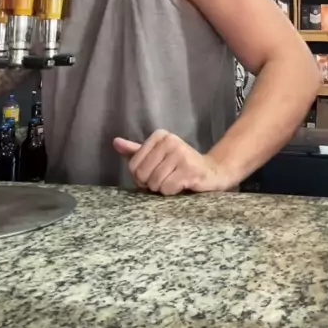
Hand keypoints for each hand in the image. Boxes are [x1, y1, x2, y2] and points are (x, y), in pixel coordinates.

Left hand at [113, 130, 231, 194]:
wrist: (212, 172)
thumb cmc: (180, 165)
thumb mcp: (157, 156)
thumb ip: (135, 151)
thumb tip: (115, 142)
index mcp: (160, 135)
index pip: (133, 165)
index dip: (141, 177)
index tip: (155, 174)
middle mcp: (170, 140)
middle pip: (143, 174)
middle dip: (151, 184)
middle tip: (165, 180)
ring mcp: (181, 153)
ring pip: (155, 182)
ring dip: (163, 188)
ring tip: (175, 181)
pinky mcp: (189, 168)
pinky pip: (167, 188)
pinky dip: (173, 192)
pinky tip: (183, 185)